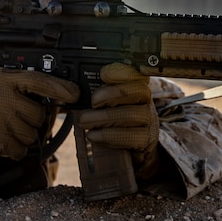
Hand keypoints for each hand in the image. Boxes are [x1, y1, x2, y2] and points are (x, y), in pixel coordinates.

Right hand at [0, 68, 79, 159]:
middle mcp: (2, 96)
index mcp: (2, 78)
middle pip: (38, 114)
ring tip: (1, 129)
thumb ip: (16, 85)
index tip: (75, 94)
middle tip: (10, 119)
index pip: (38, 80)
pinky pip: (20, 149)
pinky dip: (13, 149)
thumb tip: (51, 94)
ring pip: (31, 133)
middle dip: (29, 121)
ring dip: (21, 136)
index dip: (60, 88)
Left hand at [76, 63, 160, 178]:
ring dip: (104, 117)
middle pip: (137, 90)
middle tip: (91, 102)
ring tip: (84, 121)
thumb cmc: (113, 121)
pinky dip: (109, 135)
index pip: (135, 72)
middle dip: (110, 93)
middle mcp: (146, 100)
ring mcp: (149, 120)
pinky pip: (132, 136)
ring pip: (132, 114)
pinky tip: (93, 136)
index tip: (103, 74)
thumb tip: (73, 90)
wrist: (129, 149)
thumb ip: (96, 94)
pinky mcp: (146, 139)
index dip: (121, 71)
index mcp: (136, 86)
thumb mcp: (105, 104)